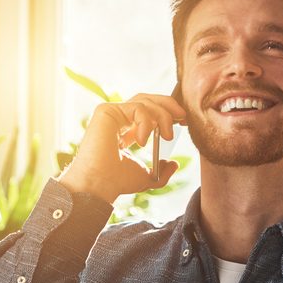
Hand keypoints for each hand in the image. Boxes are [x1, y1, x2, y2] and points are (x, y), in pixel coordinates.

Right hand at [58, 94, 184, 203]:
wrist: (100, 183)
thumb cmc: (117, 182)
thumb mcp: (147, 177)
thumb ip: (161, 171)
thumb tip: (174, 164)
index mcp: (126, 132)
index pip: (148, 112)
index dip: (167, 113)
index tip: (182, 122)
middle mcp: (118, 120)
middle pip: (146, 99)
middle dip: (168, 105)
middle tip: (183, 117)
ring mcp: (111, 114)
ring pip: (144, 101)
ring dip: (163, 115)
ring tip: (167, 136)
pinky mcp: (106, 111)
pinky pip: (137, 107)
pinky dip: (146, 122)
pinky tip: (142, 141)